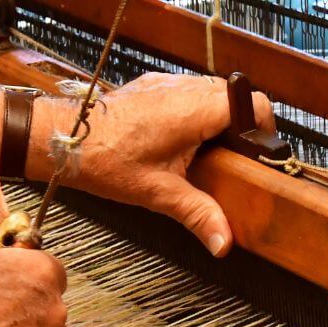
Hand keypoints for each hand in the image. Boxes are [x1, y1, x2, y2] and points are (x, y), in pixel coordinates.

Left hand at [32, 73, 275, 256]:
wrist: (65, 140)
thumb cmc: (106, 160)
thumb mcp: (159, 194)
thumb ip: (199, 215)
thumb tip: (224, 243)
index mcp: (193, 111)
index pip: (252, 103)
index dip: (261, 127)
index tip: (256, 151)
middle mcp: (183, 89)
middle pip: (234, 97)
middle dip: (238, 128)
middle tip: (230, 159)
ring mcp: (167, 83)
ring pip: (211, 92)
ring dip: (215, 119)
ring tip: (204, 153)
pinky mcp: (152, 85)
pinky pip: (186, 92)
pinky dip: (192, 113)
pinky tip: (178, 141)